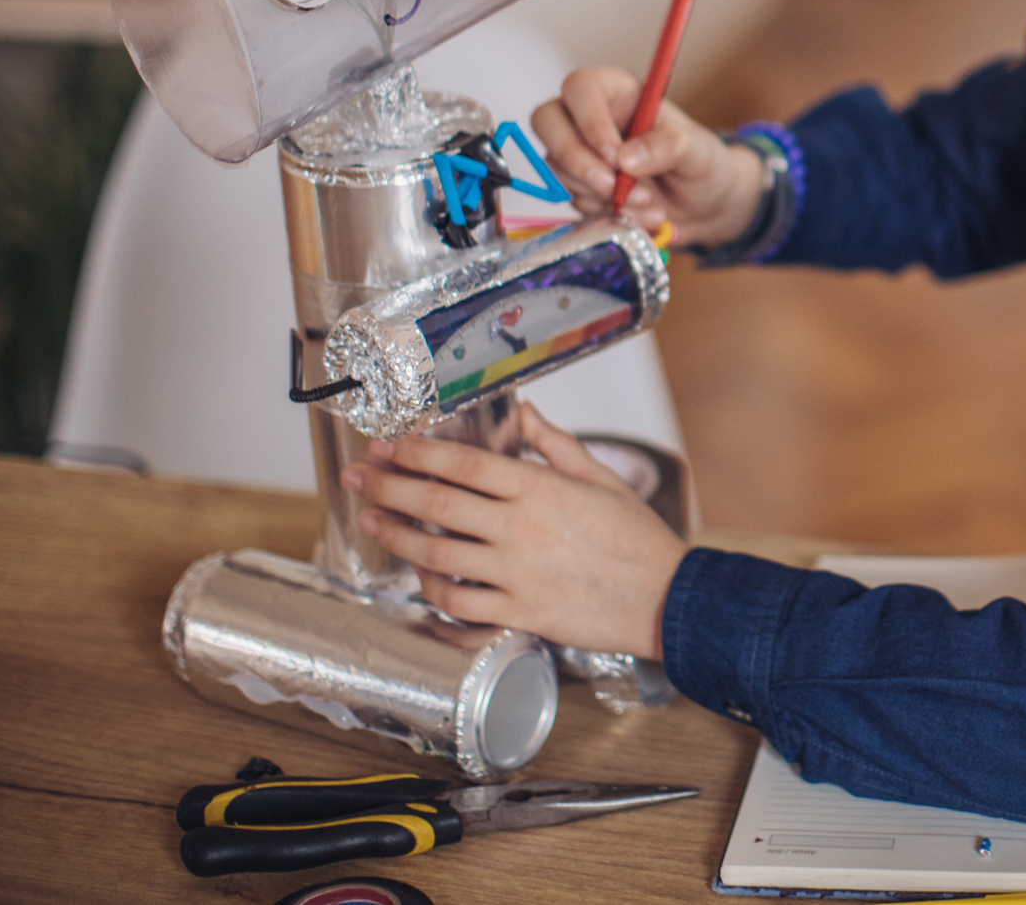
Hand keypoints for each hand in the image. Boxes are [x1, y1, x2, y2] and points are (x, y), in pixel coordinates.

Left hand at [341, 404, 689, 659]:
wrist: (665, 598)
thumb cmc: (638, 538)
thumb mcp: (601, 478)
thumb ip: (554, 444)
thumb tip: (523, 412)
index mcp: (541, 489)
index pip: (463, 465)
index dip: (417, 453)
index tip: (389, 446)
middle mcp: (522, 529)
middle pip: (437, 505)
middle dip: (389, 487)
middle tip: (359, 478)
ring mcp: (517, 574)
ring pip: (437, 555)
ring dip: (397, 535)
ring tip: (373, 520)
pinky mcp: (519, 612)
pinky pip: (459, 603)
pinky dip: (432, 589)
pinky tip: (419, 575)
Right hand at [531, 66, 766, 242]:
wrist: (706, 207)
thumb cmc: (703, 164)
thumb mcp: (699, 151)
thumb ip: (669, 146)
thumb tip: (627, 158)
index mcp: (619, 93)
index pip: (581, 88)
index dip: (589, 121)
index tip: (615, 156)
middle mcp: (591, 118)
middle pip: (547, 121)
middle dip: (576, 160)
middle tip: (613, 187)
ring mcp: (581, 153)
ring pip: (556, 166)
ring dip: (597, 193)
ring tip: (646, 202)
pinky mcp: (580, 187)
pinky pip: (571, 199)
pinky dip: (603, 212)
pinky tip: (638, 214)